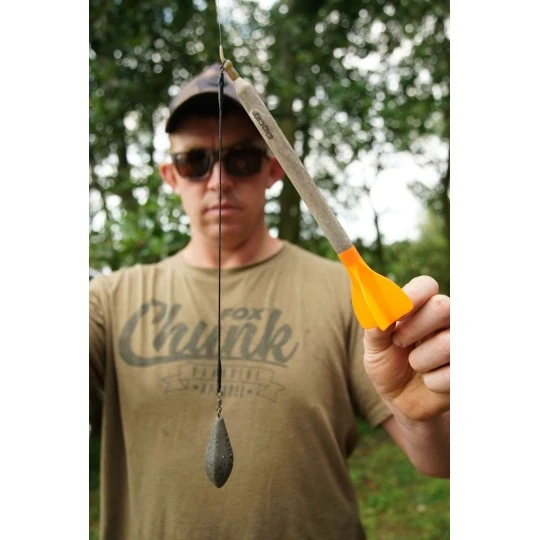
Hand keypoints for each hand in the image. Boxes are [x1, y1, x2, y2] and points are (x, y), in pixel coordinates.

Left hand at [363, 276, 449, 421]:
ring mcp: (461, 343)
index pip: (426, 285)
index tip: (397, 312)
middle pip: (443, 306)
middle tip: (399, 342)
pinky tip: (429, 381)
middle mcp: (447, 319)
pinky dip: (431, 381)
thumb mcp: (374, 346)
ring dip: (419, 360)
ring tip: (415, 365)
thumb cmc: (388, 364)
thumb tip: (377, 308)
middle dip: (414, 327)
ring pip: (446, 343)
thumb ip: (375, 325)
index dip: (413, 295)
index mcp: (422, 306)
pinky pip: (451, 374)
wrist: (400, 399)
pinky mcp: (469, 370)